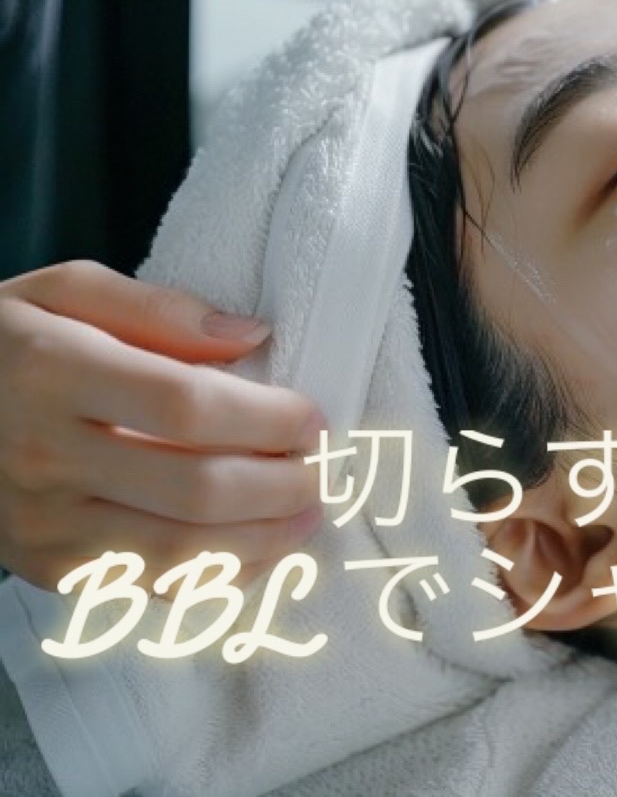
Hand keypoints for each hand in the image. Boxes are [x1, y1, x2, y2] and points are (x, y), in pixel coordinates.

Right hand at [0, 261, 324, 592]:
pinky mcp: (48, 568)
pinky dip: (217, 578)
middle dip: (281, 485)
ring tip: (308, 514)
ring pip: (180, 552)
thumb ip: (158, 307)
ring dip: (265, 541)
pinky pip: (149, 586)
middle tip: (322, 469)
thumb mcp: (60, 291)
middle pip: (196, 488)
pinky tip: (260, 553)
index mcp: (52, 373)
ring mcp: (43, 524)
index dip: (266, 418)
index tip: (312, 417)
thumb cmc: (1, 344)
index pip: (186, 408)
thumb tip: (250, 332)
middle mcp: (45, 457)